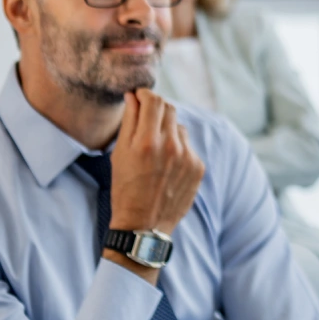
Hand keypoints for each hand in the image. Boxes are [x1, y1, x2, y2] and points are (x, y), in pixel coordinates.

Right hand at [109, 89, 203, 237]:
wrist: (143, 224)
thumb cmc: (125, 188)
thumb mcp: (120, 154)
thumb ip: (129, 122)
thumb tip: (133, 96)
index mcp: (147, 142)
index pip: (153, 100)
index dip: (145, 94)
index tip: (140, 97)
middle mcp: (170, 146)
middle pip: (169, 108)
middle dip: (156, 109)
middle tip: (146, 118)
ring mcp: (188, 157)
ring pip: (179, 127)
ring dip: (168, 129)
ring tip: (155, 149)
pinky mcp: (198, 167)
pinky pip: (188, 146)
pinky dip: (177, 148)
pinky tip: (166, 165)